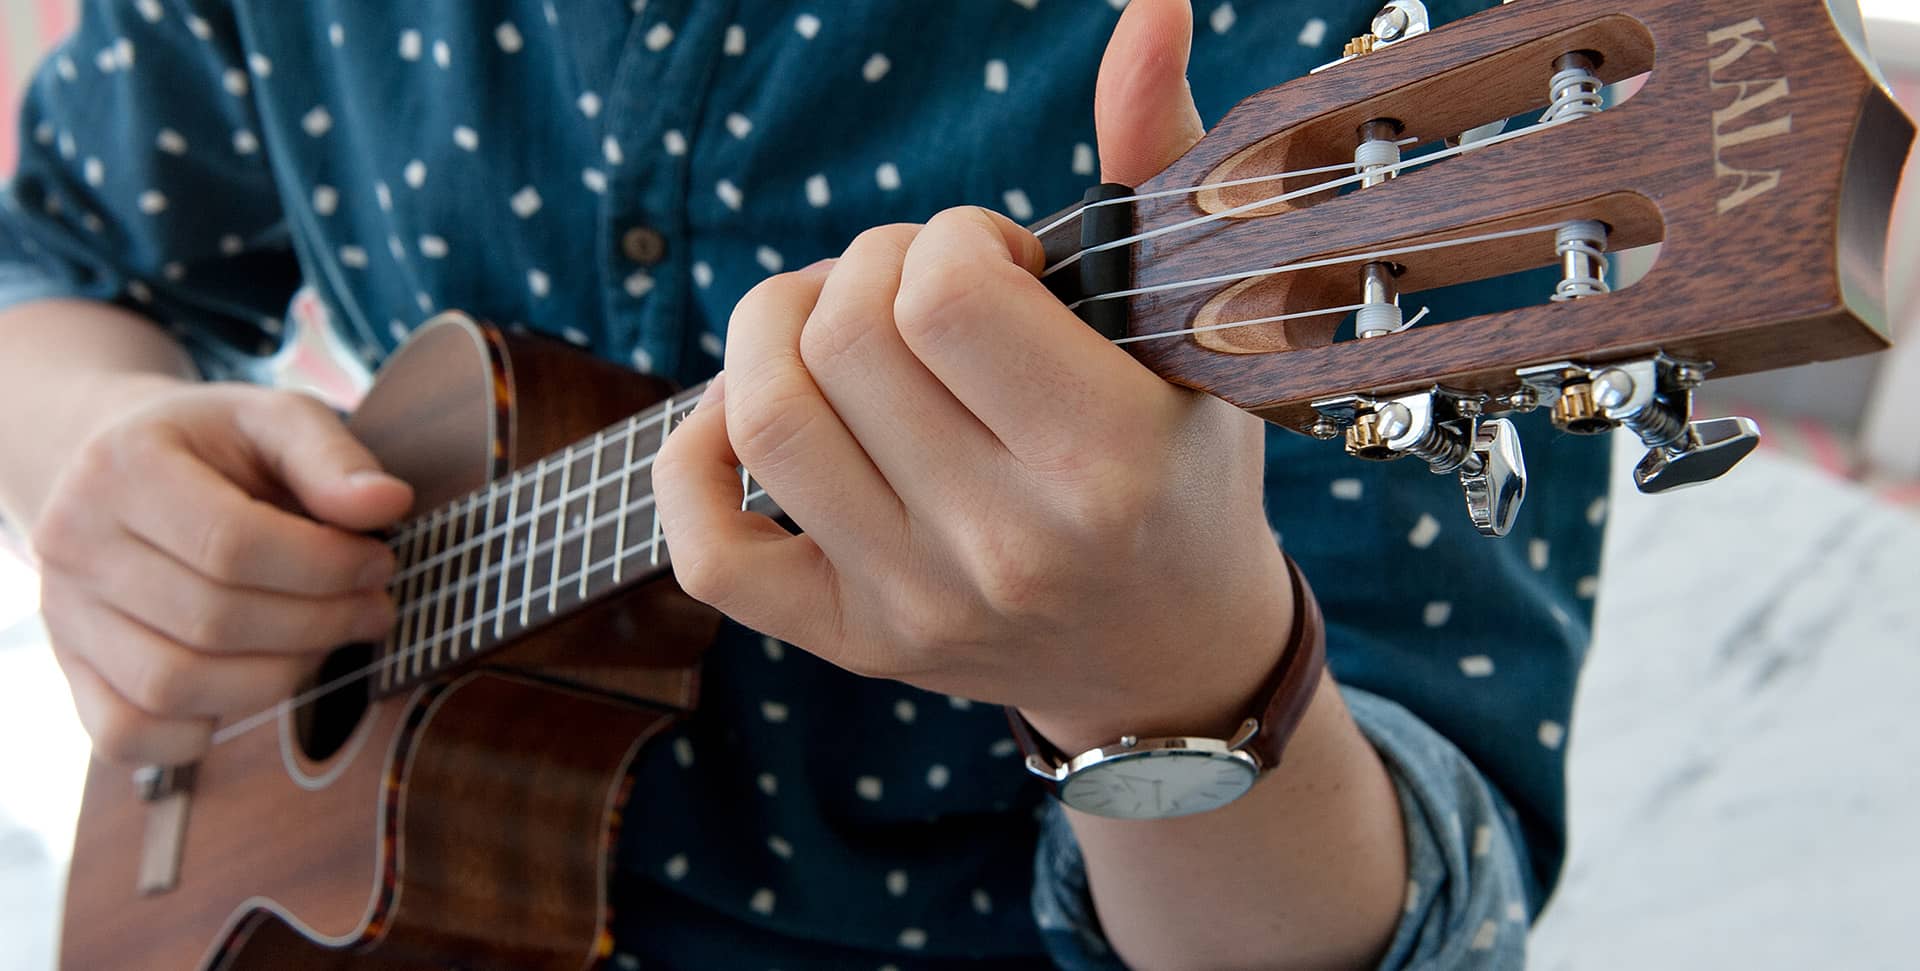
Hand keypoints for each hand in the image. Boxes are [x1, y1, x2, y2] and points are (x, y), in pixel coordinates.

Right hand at [31, 383, 411, 764]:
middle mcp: (73, 543)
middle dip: (318, 625)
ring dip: (277, 679)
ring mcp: (63, 614)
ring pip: (173, 686)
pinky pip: (128, 734)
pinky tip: (255, 683)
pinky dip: (199, 733)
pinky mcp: (70, 668)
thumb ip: (333, 457)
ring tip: (327, 642)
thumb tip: (388, 503)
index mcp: (123, 468)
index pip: (232, 545)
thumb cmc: (214, 447)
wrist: (120, 471)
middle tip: (373, 609)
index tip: (380, 564)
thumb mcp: (275, 420)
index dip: (326, 568)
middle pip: (210, 620)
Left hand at [654, 0, 1295, 751]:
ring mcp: (918, 605)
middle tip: (920, 292)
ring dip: (773, 329)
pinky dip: (693, 456)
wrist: (1169, 654)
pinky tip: (748, 412)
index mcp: (1109, 459)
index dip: (954, 242)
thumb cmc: (1183, 467)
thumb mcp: (1198, 320)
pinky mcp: (850, 645)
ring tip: (835, 326)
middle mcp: (1010, 545)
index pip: (946, 293)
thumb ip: (1159, 154)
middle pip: (842, 338)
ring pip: (764, 419)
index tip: (1000, 267)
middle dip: (868, 270)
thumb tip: (1149, 2)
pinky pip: (707, 550)